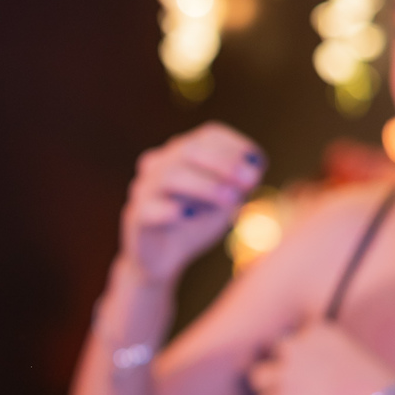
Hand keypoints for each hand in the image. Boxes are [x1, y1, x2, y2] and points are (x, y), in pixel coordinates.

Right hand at [118, 122, 263, 283]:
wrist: (163, 259)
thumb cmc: (196, 223)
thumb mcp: (224, 203)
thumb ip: (238, 186)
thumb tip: (254, 169)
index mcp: (182, 153)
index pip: (208, 136)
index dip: (236, 146)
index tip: (258, 164)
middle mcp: (160, 163)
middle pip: (190, 150)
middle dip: (224, 163)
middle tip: (250, 182)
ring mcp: (144, 189)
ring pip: (171, 176)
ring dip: (206, 186)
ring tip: (231, 201)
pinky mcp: (135, 216)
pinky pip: (148, 208)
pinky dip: (168, 210)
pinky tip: (187, 215)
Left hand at [248, 321, 394, 394]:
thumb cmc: (378, 386)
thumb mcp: (353, 352)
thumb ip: (326, 351)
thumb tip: (313, 365)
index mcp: (317, 330)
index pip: (292, 334)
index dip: (298, 352)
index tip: (309, 367)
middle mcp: (297, 347)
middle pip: (270, 351)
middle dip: (279, 366)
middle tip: (294, 384)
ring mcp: (287, 374)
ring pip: (257, 377)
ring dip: (269, 389)